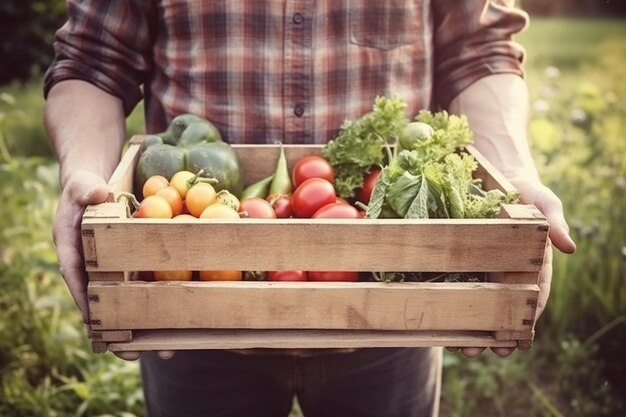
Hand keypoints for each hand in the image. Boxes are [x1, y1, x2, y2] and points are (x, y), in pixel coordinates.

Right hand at [54, 170, 173, 360]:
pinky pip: (142, 287)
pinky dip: (156, 303)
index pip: (77, 280)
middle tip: (134, 355)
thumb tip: (98, 193)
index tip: (97, 327)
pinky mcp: (129, 266)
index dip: (87, 304)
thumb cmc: (86, 185)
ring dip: (143, 324)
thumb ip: (86, 189)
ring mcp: (110, 269)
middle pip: (103, 303)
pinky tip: (176, 321)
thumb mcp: (83, 184)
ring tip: (164, 350)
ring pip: (125, 301)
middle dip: (118, 330)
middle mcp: (90, 266)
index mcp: (72, 250)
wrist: (96, 184)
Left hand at [451, 182, 575, 357]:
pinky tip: (443, 324)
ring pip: (482, 305)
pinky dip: (453, 306)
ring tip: (461, 348)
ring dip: (474, 328)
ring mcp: (488, 270)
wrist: (502, 179)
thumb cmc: (528, 193)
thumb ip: (555, 221)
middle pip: (506, 310)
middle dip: (498, 334)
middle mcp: (511, 272)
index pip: (534, 297)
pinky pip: (460, 287)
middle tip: (486, 352)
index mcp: (534, 264)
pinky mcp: (466, 263)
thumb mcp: (544, 201)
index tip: (520, 338)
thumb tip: (569, 246)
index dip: (527, 319)